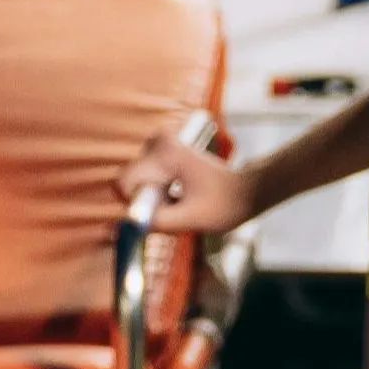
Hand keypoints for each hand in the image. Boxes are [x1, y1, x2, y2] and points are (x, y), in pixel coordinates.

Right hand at [118, 128, 250, 235]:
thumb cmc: (224, 204)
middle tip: (175, 207)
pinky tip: (178, 195)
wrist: (245, 190)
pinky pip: (143, 178)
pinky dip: (157, 193)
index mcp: (165, 154)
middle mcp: (158, 141)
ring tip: (180, 201)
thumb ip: (156, 222)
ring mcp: (159, 143)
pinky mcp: (160, 150)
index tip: (159, 212)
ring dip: (152, 199)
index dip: (135, 206)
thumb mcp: (190, 220)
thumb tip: (123, 226)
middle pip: (129, 182)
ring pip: (135, 182)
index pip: (123, 182)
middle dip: (146, 202)